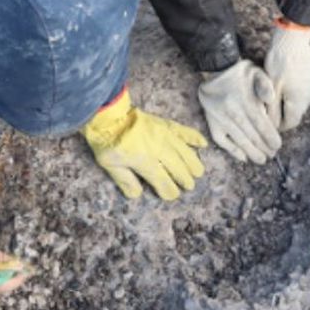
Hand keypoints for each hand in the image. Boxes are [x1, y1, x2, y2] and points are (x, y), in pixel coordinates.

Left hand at [82, 88, 206, 200]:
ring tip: (198, 172)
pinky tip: (203, 144)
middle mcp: (160, 150)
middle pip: (178, 168)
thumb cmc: (107, 141)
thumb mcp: (110, 165)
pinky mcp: (165, 124)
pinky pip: (184, 131)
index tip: (171, 196)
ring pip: (185, 152)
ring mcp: (165, 136)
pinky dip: (194, 137)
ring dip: (193, 163)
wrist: (109, 114)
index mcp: (145, 162)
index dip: (169, 191)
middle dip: (184, 179)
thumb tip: (137, 195)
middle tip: (189, 186)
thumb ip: (125, 181)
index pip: (163, 181)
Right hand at [197, 60, 281, 163]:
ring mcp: (221, 118)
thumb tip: (271, 100)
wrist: (215, 69)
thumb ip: (266, 85)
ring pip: (238, 140)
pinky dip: (231, 150)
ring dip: (251, 152)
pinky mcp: (212, 122)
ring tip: (261, 160)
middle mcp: (233, 112)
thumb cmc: (240, 72)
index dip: (270, 138)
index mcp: (246, 101)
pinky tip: (242, 157)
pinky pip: (221, 140)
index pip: (261, 125)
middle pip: (251, 136)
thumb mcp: (257, 72)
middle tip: (271, 155)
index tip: (277, 146)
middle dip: (263, 148)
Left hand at [264, 19, 309, 130]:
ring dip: (290, 96)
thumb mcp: (271, 89)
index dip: (279, 124)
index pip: (291, 123)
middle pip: (297, 110)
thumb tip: (272, 126)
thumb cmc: (279, 64)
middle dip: (284, 109)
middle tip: (270, 101)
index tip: (269, 119)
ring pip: (301, 97)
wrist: (293, 39)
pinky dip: (296, 85)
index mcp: (300, 102)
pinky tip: (287, 74)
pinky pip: (305, 85)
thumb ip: (272, 110)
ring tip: (278, 85)